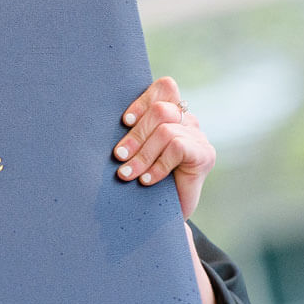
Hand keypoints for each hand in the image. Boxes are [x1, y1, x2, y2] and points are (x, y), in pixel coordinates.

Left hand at [113, 77, 215, 218]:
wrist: (165, 215)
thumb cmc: (145, 179)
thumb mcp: (136, 151)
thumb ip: (131, 132)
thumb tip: (98, 123)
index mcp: (173, 113)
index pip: (165, 88)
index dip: (143, 100)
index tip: (125, 122)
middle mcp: (189, 121)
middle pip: (160, 111)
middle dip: (135, 135)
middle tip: (119, 156)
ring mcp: (199, 137)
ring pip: (166, 132)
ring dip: (142, 155)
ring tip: (127, 174)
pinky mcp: (206, 155)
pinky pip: (178, 148)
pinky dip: (158, 165)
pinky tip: (147, 181)